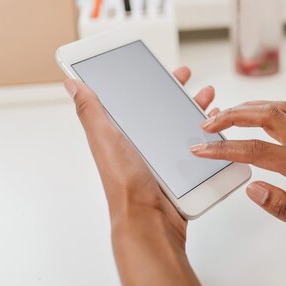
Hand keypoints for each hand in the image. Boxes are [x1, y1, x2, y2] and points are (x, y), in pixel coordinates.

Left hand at [65, 66, 216, 248]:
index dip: (141, 80)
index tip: (152, 65)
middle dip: (173, 89)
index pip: (130, 99)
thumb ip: (90, 110)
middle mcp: (140, 144)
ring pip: (179, 125)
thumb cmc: (125, 183)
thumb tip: (72, 83)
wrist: (150, 220)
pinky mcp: (179, 170)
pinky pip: (195, 147)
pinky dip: (206, 134)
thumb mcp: (105, 139)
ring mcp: (161, 157)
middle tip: (184, 76)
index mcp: (120, 134)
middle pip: (158, 109)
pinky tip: (213, 128)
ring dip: (193, 108)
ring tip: (205, 97)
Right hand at [191, 101, 285, 248]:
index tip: (202, 148)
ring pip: (276, 109)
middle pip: (265, 116)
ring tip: (222, 116)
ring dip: (246, 108)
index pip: (257, 150)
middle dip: (231, 116)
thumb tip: (253, 188)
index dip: (225, 148)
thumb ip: (281, 206)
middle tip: (206, 124)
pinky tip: (250, 117)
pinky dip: (263, 110)